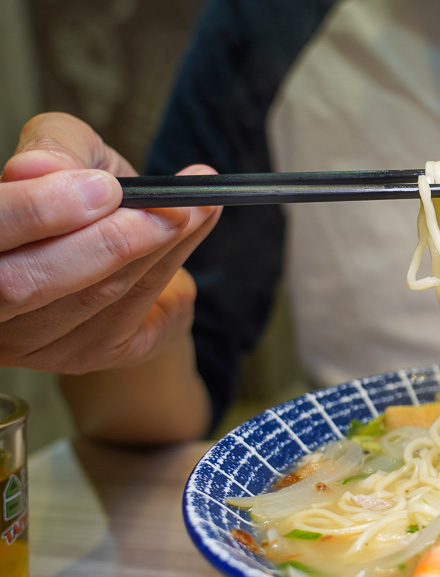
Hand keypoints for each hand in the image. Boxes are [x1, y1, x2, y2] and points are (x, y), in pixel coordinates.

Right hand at [0, 112, 220, 373]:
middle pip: (26, 283)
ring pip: (94, 293)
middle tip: (173, 204)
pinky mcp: (81, 353)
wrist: (123, 240)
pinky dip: (174, 259)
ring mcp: (28, 339)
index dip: (37, 211)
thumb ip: (56, 147)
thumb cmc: (83, 187)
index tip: (104, 188)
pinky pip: (132, 306)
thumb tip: (37, 167)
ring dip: (158, 245)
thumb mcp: (71, 149)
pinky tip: (198, 223)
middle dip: (109, 241)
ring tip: (199, 204)